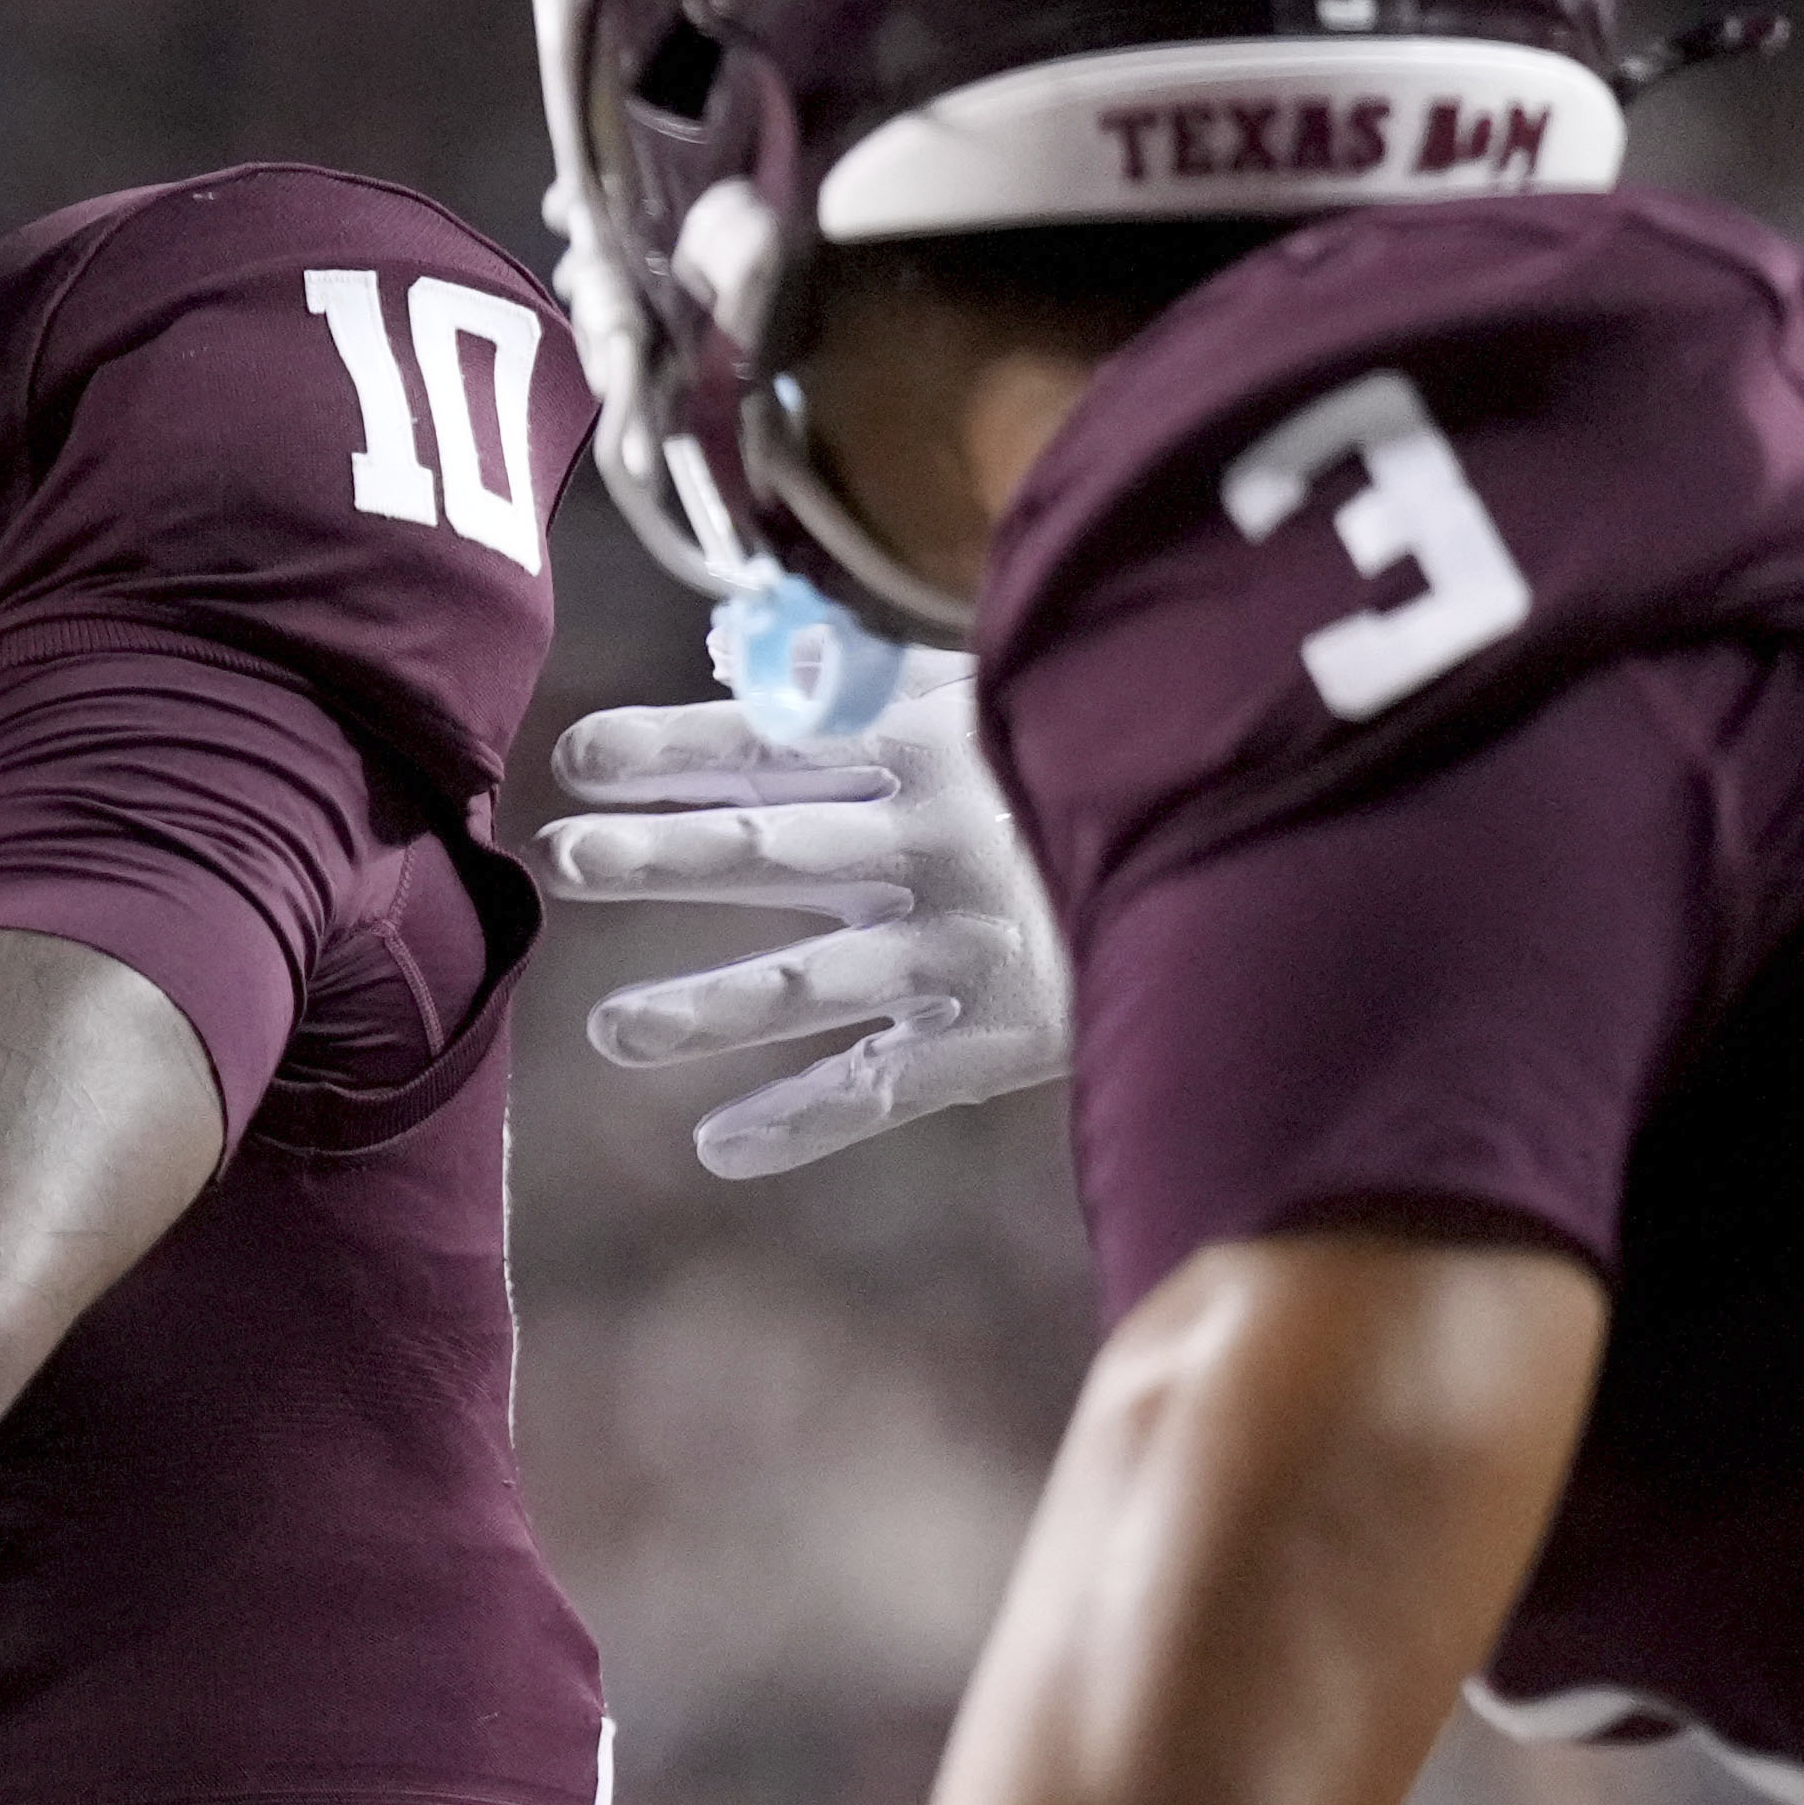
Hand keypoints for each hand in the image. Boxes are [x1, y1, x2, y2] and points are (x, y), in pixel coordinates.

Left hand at [537, 663, 1067, 1182]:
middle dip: (667, 854)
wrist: (1236, 855)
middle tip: (566, 860)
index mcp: (925, 744)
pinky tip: (719, 1148)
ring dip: (707, 1008)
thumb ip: (859, 681)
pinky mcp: (995, 1037)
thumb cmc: (1075, 766)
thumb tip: (737, 656)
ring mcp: (961, 947)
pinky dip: (800, 1121)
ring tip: (611, 1035)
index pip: (772, 739)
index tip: (572, 759)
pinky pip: (881, 1086)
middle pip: (776, 846)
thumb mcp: (983, 693)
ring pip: (812, 982)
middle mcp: (932, 843)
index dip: (670, 746)